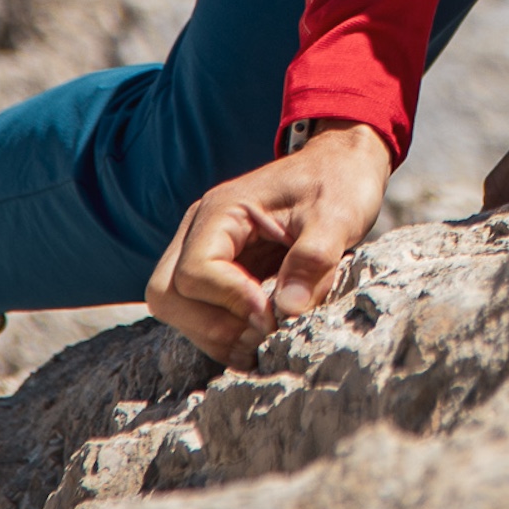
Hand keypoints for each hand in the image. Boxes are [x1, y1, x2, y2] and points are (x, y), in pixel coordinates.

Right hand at [144, 122, 393, 367]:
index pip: (195, 271)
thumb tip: (288, 309)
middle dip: (212, 326)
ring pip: (175, 308)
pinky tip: (257, 342)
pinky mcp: (217, 272)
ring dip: (215, 335)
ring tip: (262, 343)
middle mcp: (201, 230)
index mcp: (222, 209)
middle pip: (166, 293)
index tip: (274, 316)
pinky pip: (198, 313)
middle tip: (262, 335)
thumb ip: (314, 260)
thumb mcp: (337, 216)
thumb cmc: (338, 183)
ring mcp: (205, 251)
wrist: (341, 165)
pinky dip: (222, 335)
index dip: (231, 302)